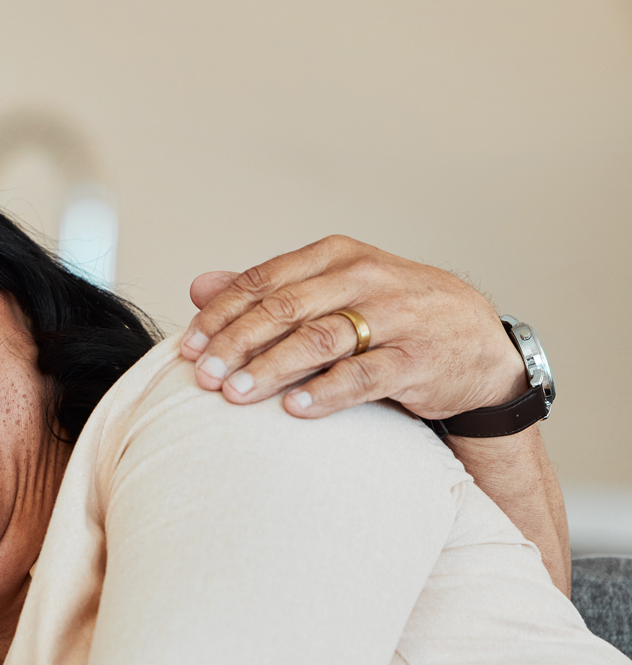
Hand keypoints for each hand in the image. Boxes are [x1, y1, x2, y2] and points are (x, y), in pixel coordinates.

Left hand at [178, 235, 527, 419]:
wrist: (476, 341)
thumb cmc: (390, 315)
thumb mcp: (331, 291)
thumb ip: (267, 290)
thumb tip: (198, 286)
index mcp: (336, 256)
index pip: (264, 281)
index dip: (221, 315)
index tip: (188, 346)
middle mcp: (365, 278)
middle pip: (285, 308)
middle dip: (236, 343)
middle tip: (202, 375)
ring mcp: (395, 316)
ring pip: (320, 339)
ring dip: (271, 368)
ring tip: (234, 393)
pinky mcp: (418, 357)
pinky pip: (364, 375)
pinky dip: (326, 391)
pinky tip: (295, 408)